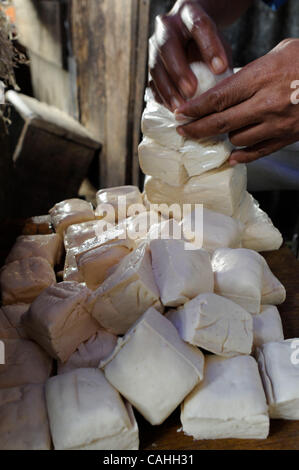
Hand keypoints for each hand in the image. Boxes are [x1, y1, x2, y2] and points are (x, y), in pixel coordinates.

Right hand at [149, 0, 228, 110]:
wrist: (189, 35)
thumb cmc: (209, 42)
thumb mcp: (220, 44)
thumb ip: (221, 59)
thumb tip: (225, 86)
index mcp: (189, 12)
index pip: (199, 26)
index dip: (209, 47)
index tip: (220, 68)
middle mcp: (167, 27)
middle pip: (168, 46)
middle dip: (179, 71)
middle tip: (191, 91)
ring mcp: (154, 46)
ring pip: (155, 67)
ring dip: (167, 89)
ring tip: (180, 107)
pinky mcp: (151, 66)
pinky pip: (151, 82)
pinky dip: (161, 96)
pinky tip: (172, 108)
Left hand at [176, 39, 298, 163]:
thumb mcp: (279, 53)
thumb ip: (251, 72)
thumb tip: (229, 86)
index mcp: (261, 78)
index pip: (218, 98)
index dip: (195, 109)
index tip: (181, 113)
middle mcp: (266, 104)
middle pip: (220, 123)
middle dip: (196, 129)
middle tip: (183, 131)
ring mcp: (277, 124)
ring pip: (236, 139)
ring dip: (223, 136)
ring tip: (214, 133)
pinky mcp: (288, 138)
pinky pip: (258, 152)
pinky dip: (242, 155)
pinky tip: (231, 155)